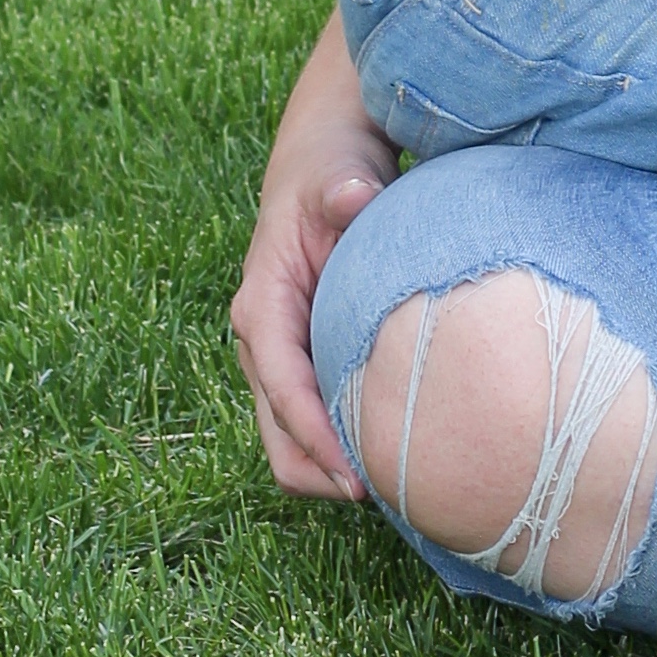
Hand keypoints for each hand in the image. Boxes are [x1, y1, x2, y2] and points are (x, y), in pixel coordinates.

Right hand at [228, 48, 398, 500]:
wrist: (326, 160)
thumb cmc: (333, 167)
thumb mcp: (337, 170)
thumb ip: (343, 188)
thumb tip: (352, 197)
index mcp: (261, 303)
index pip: (281, 385)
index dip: (313, 434)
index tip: (354, 474)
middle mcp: (263, 340)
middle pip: (277, 432)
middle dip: (321, 471)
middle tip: (386, 496)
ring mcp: (281, 355)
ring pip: (290, 439)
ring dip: (330, 468)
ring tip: (394, 489)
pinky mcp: (305, 359)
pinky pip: (314, 420)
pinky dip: (342, 446)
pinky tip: (394, 454)